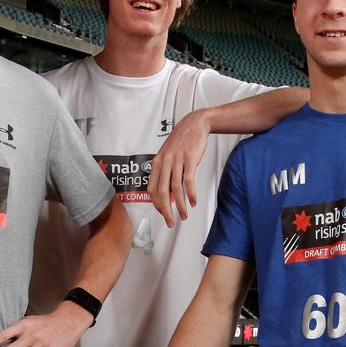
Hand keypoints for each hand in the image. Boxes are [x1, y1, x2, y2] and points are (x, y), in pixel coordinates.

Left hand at [149, 110, 210, 227]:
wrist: (194, 124)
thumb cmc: (182, 141)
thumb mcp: (168, 155)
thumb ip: (166, 171)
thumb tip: (167, 191)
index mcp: (157, 163)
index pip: (152, 188)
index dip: (156, 204)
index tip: (162, 213)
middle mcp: (165, 162)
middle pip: (161, 192)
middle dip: (165, 210)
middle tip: (170, 222)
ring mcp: (177, 161)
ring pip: (175, 188)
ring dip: (179, 205)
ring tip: (184, 215)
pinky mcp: (189, 159)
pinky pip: (188, 180)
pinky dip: (191, 193)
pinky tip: (193, 202)